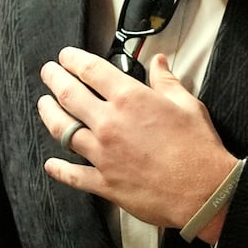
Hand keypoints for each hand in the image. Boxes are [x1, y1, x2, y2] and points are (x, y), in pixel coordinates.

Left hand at [37, 47, 236, 236]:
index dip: (73, 59)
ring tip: (43, 105)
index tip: (65, 56)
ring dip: (49, 115)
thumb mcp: (186, 104)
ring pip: (62, 131)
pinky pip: (73, 174)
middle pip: (69, 95)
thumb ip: (166, 81)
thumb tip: (159, 63)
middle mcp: (110, 123)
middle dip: (54, 79)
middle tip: (47, 72)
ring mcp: (103, 154)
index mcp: (130, 99)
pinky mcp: (104, 182)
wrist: (204, 191)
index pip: (91, 70)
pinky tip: (51, 163)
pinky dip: (59, 169)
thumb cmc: (197, 147)